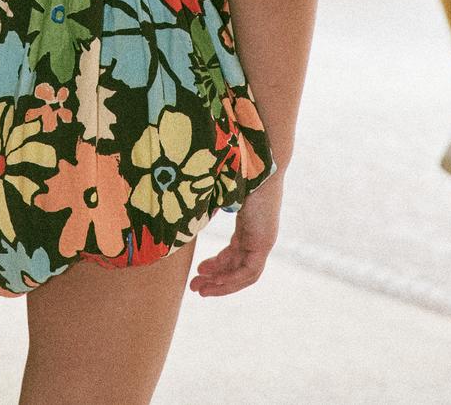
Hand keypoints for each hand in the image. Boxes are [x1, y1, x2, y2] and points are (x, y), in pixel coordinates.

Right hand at [189, 172, 282, 296]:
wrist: (257, 161)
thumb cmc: (239, 171)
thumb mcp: (221, 194)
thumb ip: (210, 204)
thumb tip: (186, 203)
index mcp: (249, 227)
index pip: (235, 254)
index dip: (217, 266)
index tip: (199, 269)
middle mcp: (258, 237)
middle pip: (238, 268)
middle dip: (216, 281)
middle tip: (195, 287)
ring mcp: (263, 240)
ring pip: (244, 274)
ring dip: (222, 285)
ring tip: (199, 289)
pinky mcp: (264, 242)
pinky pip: (249, 270)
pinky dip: (231, 278)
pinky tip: (214, 281)